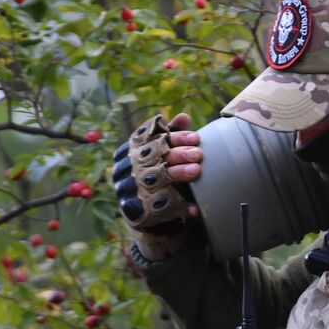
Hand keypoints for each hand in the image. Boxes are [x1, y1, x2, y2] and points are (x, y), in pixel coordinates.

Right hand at [111, 113, 203, 259]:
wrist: (144, 210)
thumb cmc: (156, 171)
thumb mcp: (162, 152)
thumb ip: (172, 135)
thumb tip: (184, 117)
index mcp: (134, 149)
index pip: (153, 138)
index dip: (175, 137)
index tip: (196, 138)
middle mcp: (130, 168)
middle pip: (155, 157)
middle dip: (178, 154)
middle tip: (199, 154)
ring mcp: (133, 189)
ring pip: (157, 179)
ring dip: (178, 174)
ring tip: (196, 171)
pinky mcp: (141, 211)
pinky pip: (162, 207)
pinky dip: (180, 206)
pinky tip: (194, 207)